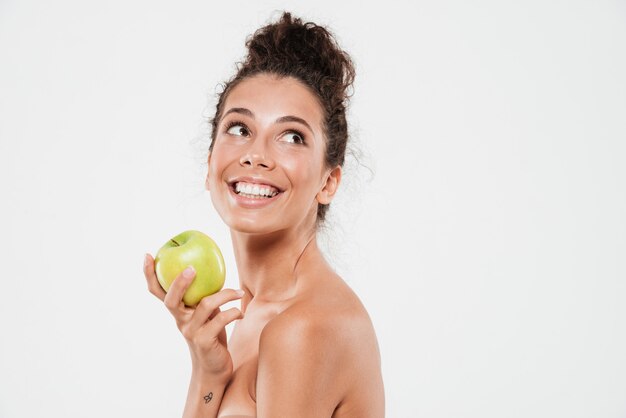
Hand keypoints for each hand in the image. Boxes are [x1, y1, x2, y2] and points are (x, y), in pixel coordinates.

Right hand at [143, 253, 243, 380]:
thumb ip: (205, 297)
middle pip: (171, 300)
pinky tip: (240, 314)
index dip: (149, 275)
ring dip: (226, 295)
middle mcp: (180, 321)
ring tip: (239, 293)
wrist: (214, 369)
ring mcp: (191, 332)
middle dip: (179, 282)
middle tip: (192, 268)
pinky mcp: (204, 341)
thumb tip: (216, 268)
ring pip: (205, 305)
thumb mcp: (206, 314)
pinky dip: (233, 313)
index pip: (158, 292)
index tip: (147, 255)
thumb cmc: (212, 336)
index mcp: (178, 312)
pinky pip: (221, 320)